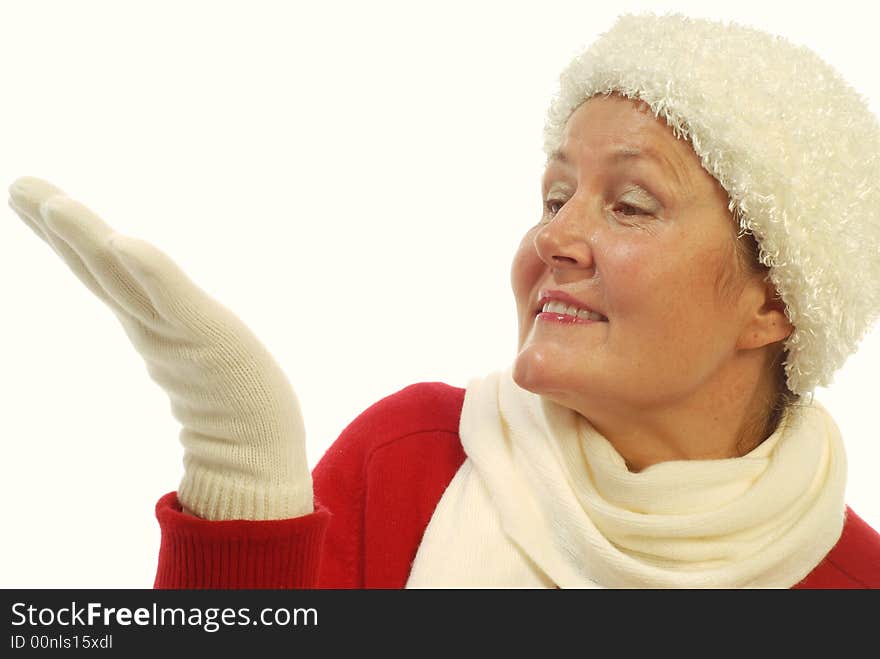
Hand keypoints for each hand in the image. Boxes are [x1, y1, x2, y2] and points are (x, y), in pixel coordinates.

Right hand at [8, 176, 311, 520]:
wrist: (256, 460)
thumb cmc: (235, 410)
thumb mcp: (196, 357)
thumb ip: (174, 334)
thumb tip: (159, 314)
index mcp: (149, 326)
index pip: (102, 274)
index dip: (67, 238)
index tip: (29, 199)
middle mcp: (152, 326)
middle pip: (99, 269)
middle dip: (59, 228)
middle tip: (19, 184)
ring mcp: (175, 332)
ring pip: (122, 279)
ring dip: (86, 239)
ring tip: (51, 201)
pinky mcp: (209, 337)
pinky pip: (174, 299)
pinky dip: (150, 271)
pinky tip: (124, 243)